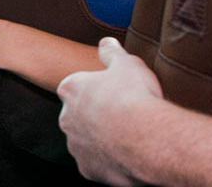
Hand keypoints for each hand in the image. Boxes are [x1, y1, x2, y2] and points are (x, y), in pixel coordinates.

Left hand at [57, 37, 163, 185]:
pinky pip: (96, 164)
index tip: (112, 93)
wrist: (145, 137)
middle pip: (78, 115)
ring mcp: (75, 146)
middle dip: (95, 116)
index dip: (95, 90)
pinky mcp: (87, 169)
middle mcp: (66, 118)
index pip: (75, 87)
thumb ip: (112, 53)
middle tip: (122, 116)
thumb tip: (106, 42)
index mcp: (71, 89)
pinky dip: (108, 161)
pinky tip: (125, 155)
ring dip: (100, 140)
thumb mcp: (126, 63)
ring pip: (85, 141)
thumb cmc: (134, 97)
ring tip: (127, 137)